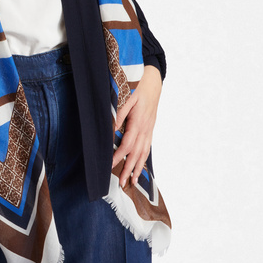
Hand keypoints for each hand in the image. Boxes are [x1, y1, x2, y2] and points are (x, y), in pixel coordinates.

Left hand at [112, 65, 161, 188]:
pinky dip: (143, 158)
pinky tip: (140, 166)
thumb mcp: (126, 96)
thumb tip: (111, 129)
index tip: (110, 166)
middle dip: (129, 168)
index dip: (119, 156)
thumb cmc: (137, 86)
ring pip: (144, 152)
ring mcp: (149, 129)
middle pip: (137, 153)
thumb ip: (119, 113)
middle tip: (123, 183)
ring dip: (138, 167)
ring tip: (133, 181)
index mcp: (138, 121)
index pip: (127, 144)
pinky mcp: (150, 127)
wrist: (152, 79)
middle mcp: (146, 128)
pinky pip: (147, 146)